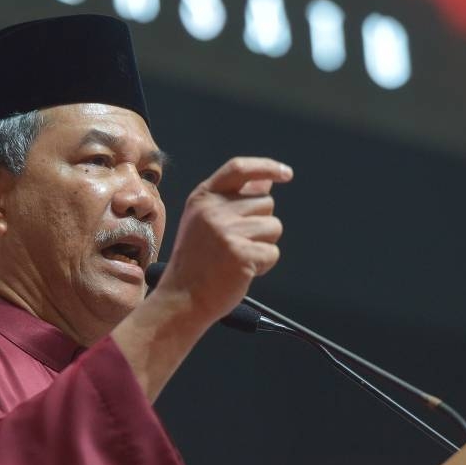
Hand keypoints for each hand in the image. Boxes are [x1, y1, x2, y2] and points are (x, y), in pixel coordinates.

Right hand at [156, 156, 291, 324]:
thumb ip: (233, 199)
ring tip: (237, 258)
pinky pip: (273, 252)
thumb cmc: (195, 263)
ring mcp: (226, 231)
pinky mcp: (241, 254)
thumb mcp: (204, 222)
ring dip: (263, 245)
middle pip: (265, 202)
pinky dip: (263, 265)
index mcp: (202, 198)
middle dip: (261, 224)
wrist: (181, 298)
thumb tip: (265, 180)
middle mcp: (213, 210)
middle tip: (235, 245)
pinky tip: (241, 271)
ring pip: (273, 227)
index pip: (239, 169)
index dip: (265, 166)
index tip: (285, 173)